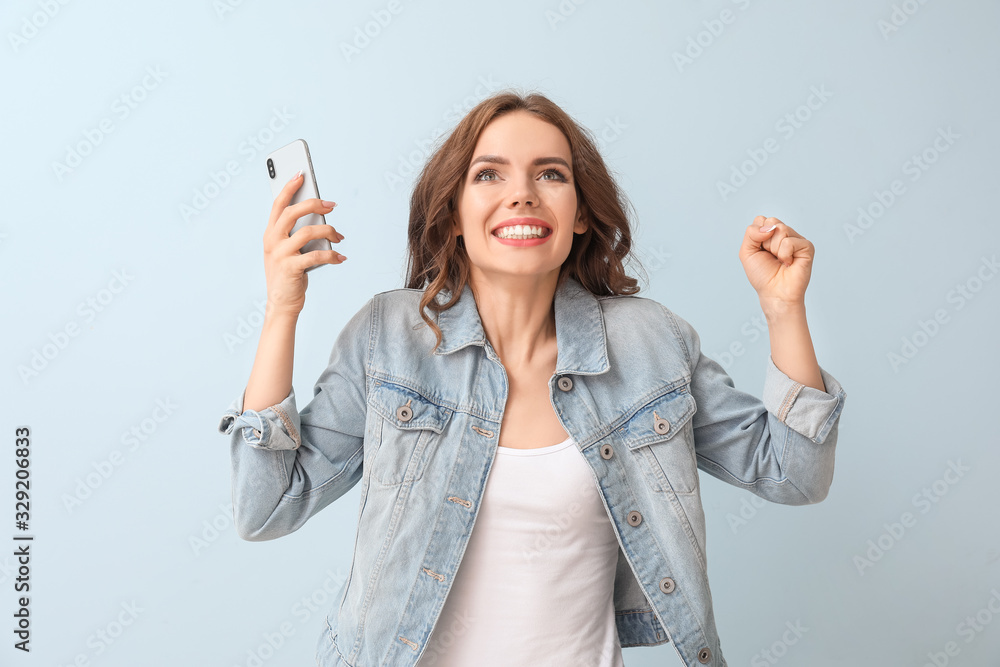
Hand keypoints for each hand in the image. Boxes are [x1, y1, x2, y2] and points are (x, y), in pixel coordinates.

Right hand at [262, 171, 345, 317]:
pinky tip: (341, 258)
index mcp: (270, 233)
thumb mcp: (289, 250)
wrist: (281, 303)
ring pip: (307, 232)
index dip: (289, 187)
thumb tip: (320, 215)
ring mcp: (279, 254)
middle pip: (292, 213)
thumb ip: (297, 233)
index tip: (301, 174)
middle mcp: (271, 240)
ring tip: (339, 236)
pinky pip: (316, 256)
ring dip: (328, 231)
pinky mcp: (290, 268)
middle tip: (332, 204)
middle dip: (314, 204)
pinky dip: (332, 255)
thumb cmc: (288, 273)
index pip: (278, 204)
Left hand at [738, 216, 813, 308]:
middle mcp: (785, 233)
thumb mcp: (747, 252)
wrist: (774, 292)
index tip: (760, 250)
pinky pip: (789, 242)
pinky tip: (788, 263)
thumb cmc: (762, 274)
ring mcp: (797, 239)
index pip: (761, 220)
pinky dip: (784, 254)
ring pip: (781, 230)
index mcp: (771, 232)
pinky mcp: (807, 247)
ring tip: (780, 260)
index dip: (756, 236)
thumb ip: (751, 233)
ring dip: (775, 249)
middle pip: (771, 222)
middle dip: (765, 242)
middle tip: (771, 256)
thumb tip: (770, 227)